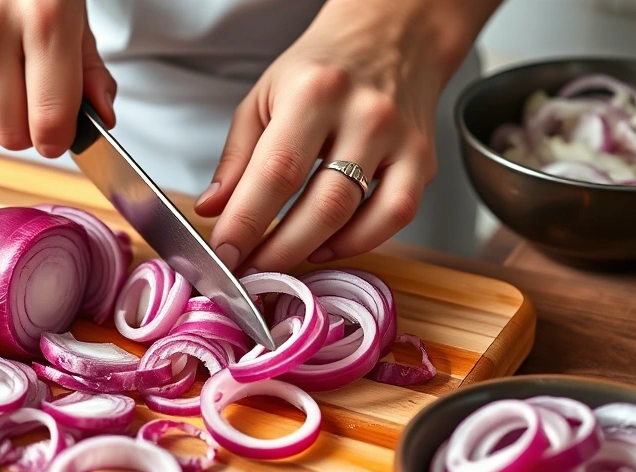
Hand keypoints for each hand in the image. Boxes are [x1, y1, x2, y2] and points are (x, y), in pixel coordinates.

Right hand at [0, 0, 116, 156]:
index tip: (60, 134)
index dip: (58, 138)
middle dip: (28, 126)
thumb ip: (90, 69)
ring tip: (5, 72)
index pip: (50, 119)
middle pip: (11, 131)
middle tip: (35, 96)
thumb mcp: (73, 11)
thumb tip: (102, 117)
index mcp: (45, 18)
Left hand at [195, 0, 499, 272]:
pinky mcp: (423, 159)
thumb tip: (212, 210)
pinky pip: (395, 216)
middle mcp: (364, 115)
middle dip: (278, 250)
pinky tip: (327, 246)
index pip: (276, 172)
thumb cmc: (321, 69)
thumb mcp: (263, 97)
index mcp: (314, 93)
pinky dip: (359, 242)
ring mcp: (400, 139)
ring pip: (358, 217)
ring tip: (280, 262)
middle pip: (321, 205)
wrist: (391, 37)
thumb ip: (236, 157)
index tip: (224, 252)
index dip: (247, 222)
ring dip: (312, 251)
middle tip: (250, 270)